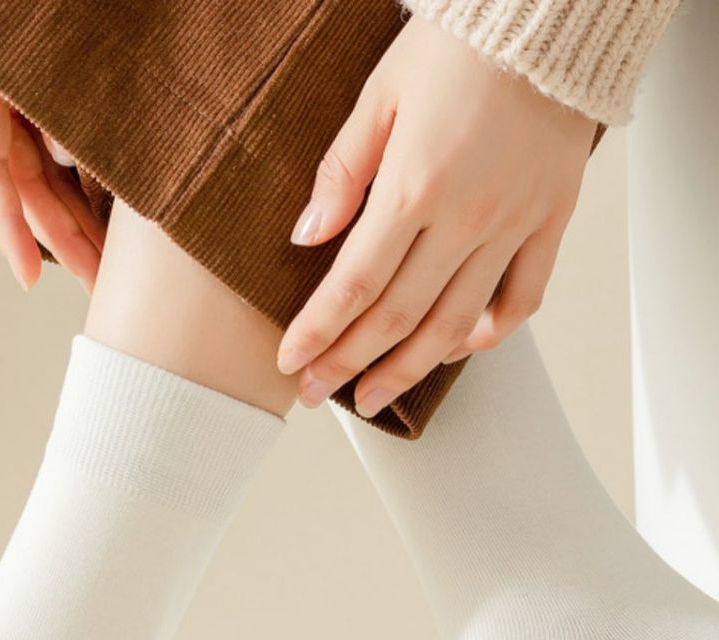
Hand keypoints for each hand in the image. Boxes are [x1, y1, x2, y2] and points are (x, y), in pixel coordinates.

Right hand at [0, 53, 105, 293]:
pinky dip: (79, 182)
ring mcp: (12, 95)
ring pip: (44, 173)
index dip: (7, 227)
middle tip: (95, 285)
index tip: (29, 278)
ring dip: (77, 220)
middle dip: (63, 240)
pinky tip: (103, 216)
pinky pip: (55, 146)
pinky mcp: (38, 89)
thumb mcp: (38, 42)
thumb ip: (51, 98)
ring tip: (108, 264)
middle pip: (25, 185)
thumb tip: (65, 156)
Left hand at [276, 15, 596, 416]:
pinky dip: (489, 334)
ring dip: (408, 370)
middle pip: (397, 317)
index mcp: (415, 186)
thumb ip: (341, 173)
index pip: (355, 284)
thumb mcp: (380, 95)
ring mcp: (514, 224)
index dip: (319, 332)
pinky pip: (523, 298)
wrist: (552, 15)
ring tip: (373, 398)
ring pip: (455, 324)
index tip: (290, 362)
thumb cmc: (459, 46)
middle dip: (349, 364)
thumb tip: (306, 237)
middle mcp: (467, 217)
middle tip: (315, 393)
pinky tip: (455, 350)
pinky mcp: (552, 220)